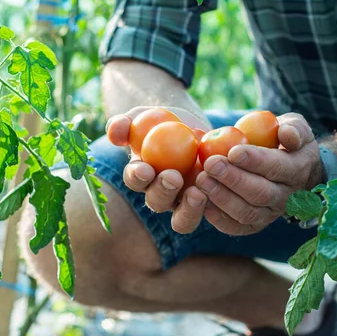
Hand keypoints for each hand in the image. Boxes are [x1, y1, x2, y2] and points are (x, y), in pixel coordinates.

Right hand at [106, 106, 210, 233]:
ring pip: (183, 219)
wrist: (190, 125)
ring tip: (198, 193)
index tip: (145, 168)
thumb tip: (114, 131)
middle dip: (163, 192)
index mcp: (141, 176)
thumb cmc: (159, 121)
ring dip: (189, 209)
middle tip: (174, 177)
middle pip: (157, 203)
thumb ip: (124, 124)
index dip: (137, 177)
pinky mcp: (209, 201)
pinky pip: (212, 209)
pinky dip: (216, 201)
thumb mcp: (142, 116)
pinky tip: (222, 186)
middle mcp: (161, 194)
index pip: (135, 181)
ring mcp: (185, 201)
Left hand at [196, 113, 321, 235]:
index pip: (278, 167)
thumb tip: (287, 134)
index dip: (256, 161)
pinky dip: (218, 218)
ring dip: (222, 198)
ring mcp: (270, 214)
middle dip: (234, 180)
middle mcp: (286, 197)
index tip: (233, 151)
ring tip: (201, 180)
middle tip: (211, 164)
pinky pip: (236, 227)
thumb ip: (294, 128)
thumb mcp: (295, 127)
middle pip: (260, 193)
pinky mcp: (254, 225)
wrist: (289, 168)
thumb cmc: (284, 141)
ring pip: (247, 213)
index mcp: (297, 170)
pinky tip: (201, 201)